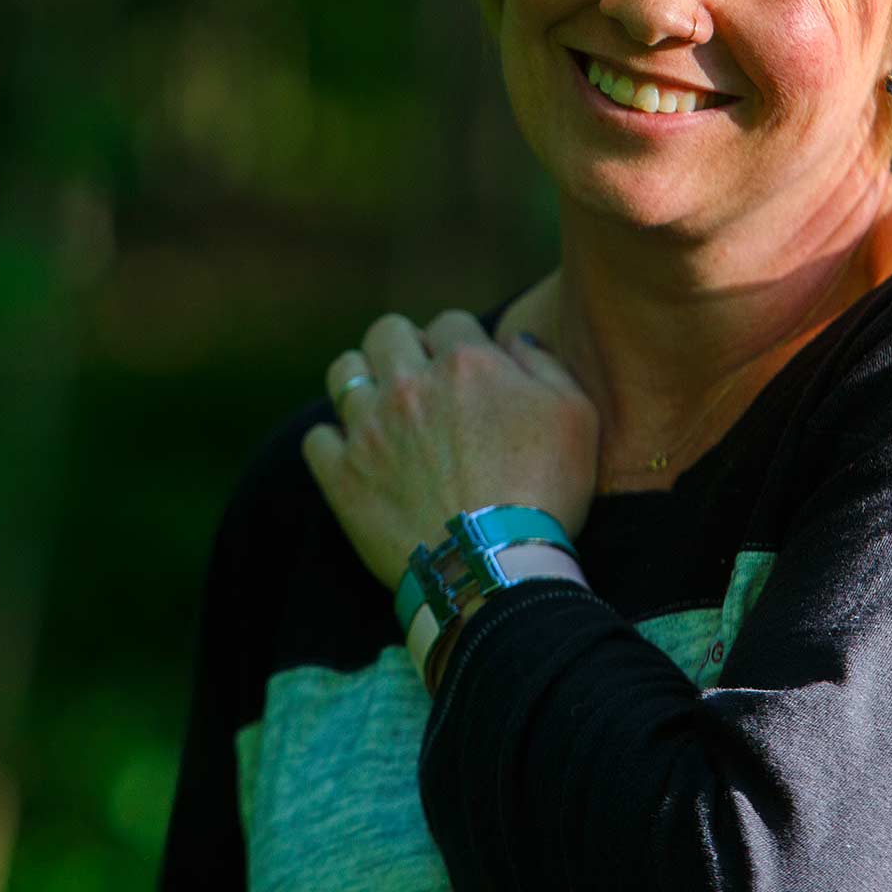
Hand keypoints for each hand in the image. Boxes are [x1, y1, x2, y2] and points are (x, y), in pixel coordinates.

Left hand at [300, 309, 600, 591]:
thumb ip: (544, 363)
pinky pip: (316, 438)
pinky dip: (332, 442)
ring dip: (362, 381)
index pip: (449, 322)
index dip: (460, 343)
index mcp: (465, 363)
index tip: (468, 374)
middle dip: (403, 346)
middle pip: (387, 332)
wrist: (496, 569)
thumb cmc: (545, 493)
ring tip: (380, 406)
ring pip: (344, 372)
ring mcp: (369, 430)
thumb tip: (514, 339)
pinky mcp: (343, 477)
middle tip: (420, 380)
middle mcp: (409, 385)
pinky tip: (353, 454)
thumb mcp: (576, 416)